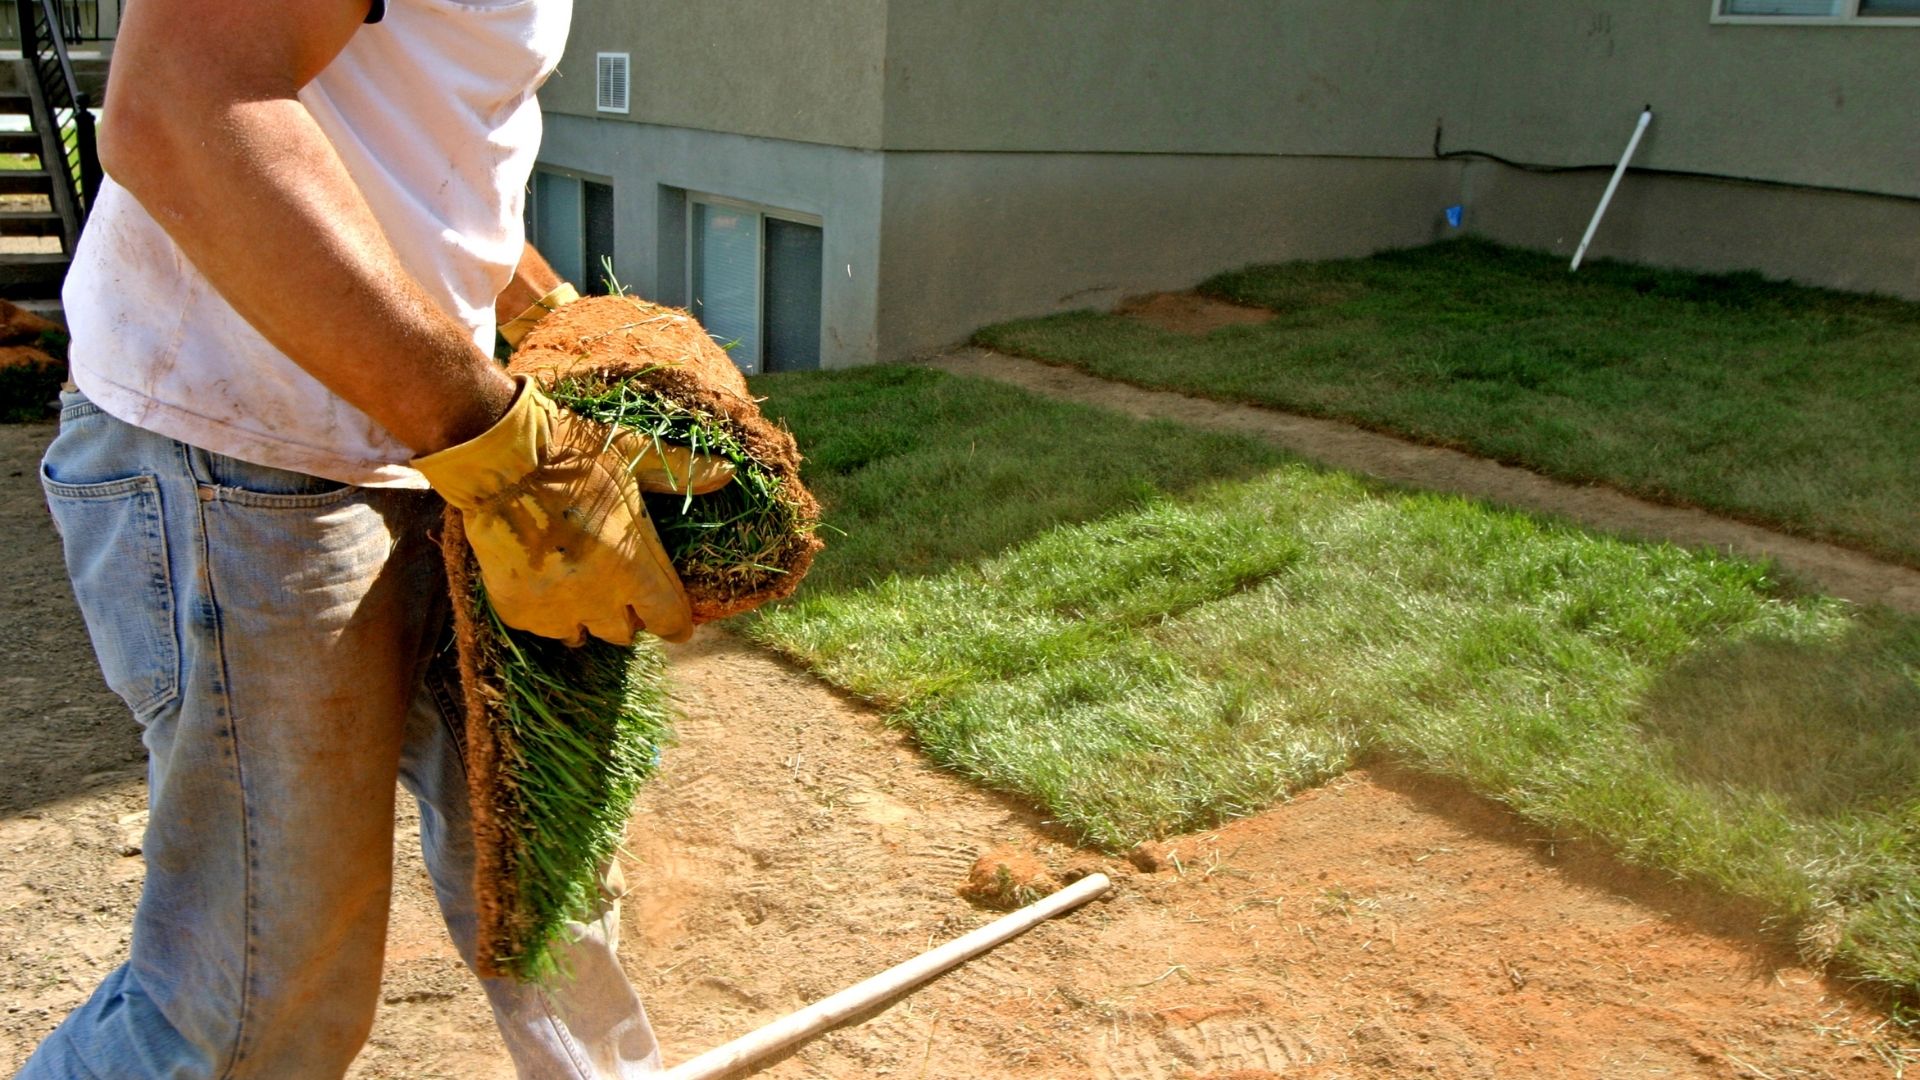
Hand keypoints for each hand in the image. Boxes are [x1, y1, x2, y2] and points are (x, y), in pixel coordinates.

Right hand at [415, 377, 732, 644]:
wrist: (496, 457)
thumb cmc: (571, 452)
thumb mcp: (632, 453)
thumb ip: (680, 471)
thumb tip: (728, 472)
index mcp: (632, 563)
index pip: (669, 620)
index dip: (675, 621)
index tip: (673, 617)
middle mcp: (596, 595)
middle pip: (626, 633)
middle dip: (628, 613)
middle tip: (619, 583)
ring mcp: (554, 605)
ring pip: (582, 634)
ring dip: (587, 616)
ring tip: (580, 584)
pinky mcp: (516, 608)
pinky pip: (543, 627)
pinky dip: (548, 612)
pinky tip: (546, 580)